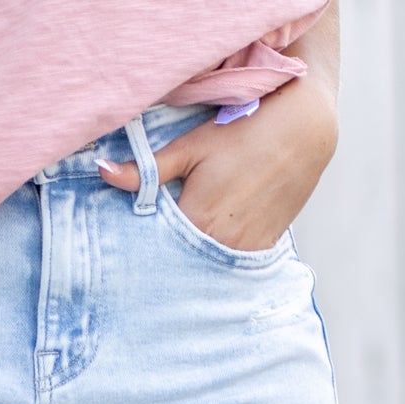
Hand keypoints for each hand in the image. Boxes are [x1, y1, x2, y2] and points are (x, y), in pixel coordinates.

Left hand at [98, 81, 338, 251]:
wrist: (302, 131)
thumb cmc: (242, 132)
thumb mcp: (190, 147)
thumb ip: (146, 170)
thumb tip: (102, 171)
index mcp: (197, 219)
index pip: (157, 251)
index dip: (142, 253)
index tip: (128, 259)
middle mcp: (221, 241)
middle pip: (181, 264)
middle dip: (164, 264)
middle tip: (144, 271)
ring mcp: (244, 248)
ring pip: (207, 269)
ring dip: (192, 267)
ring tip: (175, 266)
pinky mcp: (262, 249)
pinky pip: (231, 267)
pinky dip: (217, 264)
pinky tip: (206, 259)